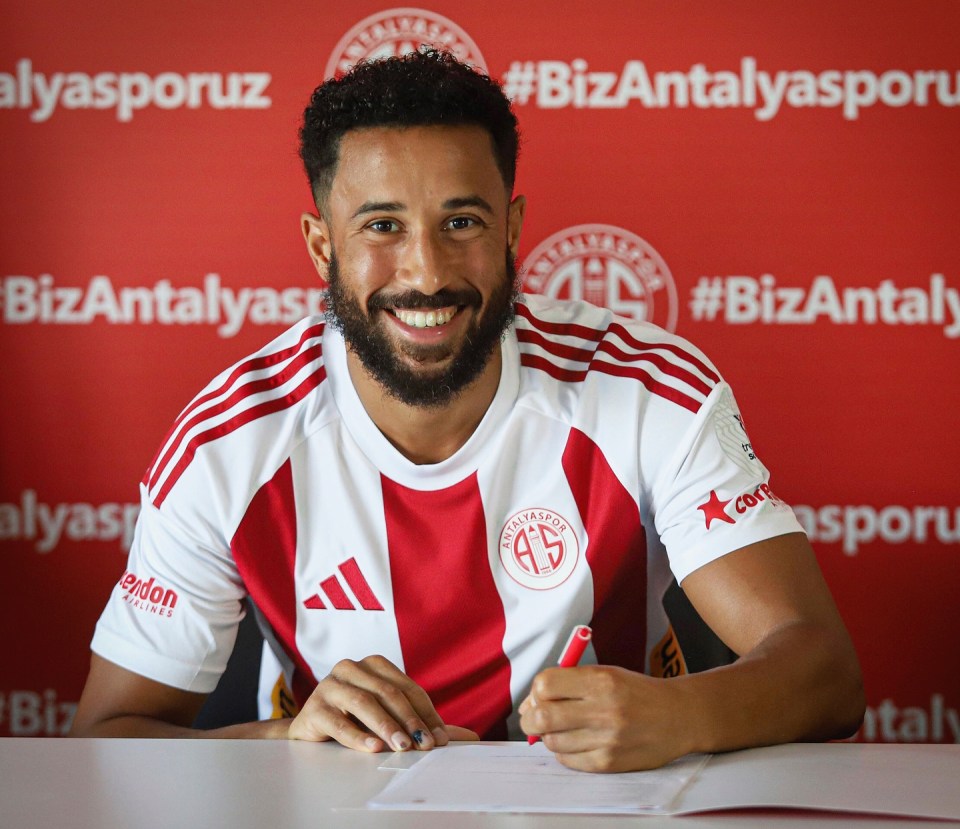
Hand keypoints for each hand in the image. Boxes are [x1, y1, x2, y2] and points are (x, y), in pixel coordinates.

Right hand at [288, 655, 477, 751]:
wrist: (312, 729)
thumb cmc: (356, 719)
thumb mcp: (390, 717)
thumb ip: (425, 725)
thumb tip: (471, 738)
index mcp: (374, 664)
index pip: (407, 687)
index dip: (426, 712)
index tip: (440, 738)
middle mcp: (351, 668)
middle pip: (387, 693)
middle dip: (410, 720)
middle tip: (425, 744)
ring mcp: (330, 686)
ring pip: (363, 703)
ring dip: (386, 726)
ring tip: (402, 746)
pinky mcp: (314, 708)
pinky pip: (337, 721)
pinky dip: (357, 735)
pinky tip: (373, 748)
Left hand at [519, 665, 693, 771]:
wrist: (678, 716)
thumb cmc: (636, 692)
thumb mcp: (606, 673)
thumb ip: (569, 683)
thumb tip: (530, 703)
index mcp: (600, 680)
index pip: (545, 684)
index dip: (536, 690)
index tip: (540, 694)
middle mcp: (603, 709)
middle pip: (542, 716)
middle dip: (530, 717)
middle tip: (534, 717)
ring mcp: (607, 739)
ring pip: (552, 741)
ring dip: (549, 735)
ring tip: (562, 728)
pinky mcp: (609, 762)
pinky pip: (568, 760)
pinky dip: (564, 752)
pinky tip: (576, 741)